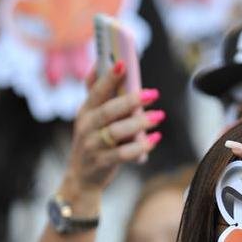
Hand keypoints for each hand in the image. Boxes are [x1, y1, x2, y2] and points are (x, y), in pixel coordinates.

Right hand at [58, 65, 162, 205]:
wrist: (82, 178)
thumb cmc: (93, 141)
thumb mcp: (90, 118)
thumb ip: (99, 95)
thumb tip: (104, 64)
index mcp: (85, 111)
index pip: (96, 91)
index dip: (108, 78)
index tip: (123, 64)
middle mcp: (86, 127)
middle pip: (108, 111)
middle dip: (131, 100)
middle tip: (153, 93)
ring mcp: (92, 146)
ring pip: (116, 132)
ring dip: (139, 123)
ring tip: (159, 116)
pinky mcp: (101, 163)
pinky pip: (123, 154)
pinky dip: (140, 146)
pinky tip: (155, 139)